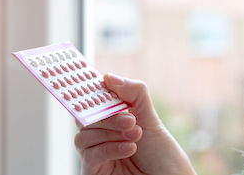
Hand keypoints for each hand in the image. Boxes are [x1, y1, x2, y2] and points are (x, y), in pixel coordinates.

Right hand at [74, 73, 196, 174]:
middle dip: (108, 117)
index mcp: (109, 118)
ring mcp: (95, 154)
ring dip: (111, 133)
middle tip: (130, 119)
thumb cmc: (159, 151)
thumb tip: (108, 77)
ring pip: (83, 136)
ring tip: (135, 135)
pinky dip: (110, 148)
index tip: (102, 86)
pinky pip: (89, 155)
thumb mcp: (149, 115)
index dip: (91, 92)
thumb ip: (132, 92)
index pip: (91, 101)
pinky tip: (129, 148)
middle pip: (84, 118)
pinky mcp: (92, 171)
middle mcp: (99, 135)